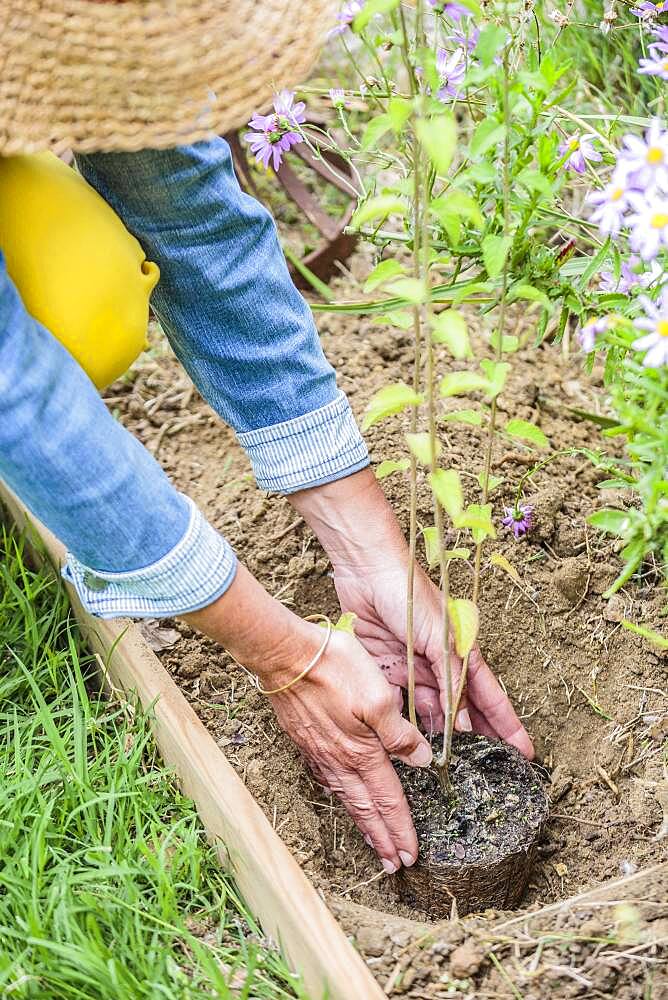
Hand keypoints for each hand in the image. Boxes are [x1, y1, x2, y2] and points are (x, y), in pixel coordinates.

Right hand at [262, 623, 432, 871]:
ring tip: (373, 843)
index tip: (411, 854)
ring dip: (363, 823)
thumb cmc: (333, 667)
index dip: (401, 828)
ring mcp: (319, 751)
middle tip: (394, 864)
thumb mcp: (378, 695)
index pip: (388, 798)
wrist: (284, 654)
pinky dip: (341, 797)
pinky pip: (328, 779)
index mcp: (362, 751)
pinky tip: (342, 796)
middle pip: (366, 808)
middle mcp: (339, 759)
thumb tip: (419, 759)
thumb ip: (399, 731)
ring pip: (346, 797)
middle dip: (382, 838)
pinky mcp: (306, 739)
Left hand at [290, 468, 532, 758]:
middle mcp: (440, 665)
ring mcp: (413, 668)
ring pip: (429, 713)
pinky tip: (408, 746)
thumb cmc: (411, 594)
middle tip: (484, 775)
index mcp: (461, 653)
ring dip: (436, 738)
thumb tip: (461, 724)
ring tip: (445, 771)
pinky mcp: (387, 668)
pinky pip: (399, 703)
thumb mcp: (438, 639)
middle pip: (461, 712)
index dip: (507, 726)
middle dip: (474, 741)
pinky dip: (403, 723)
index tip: (525, 754)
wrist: (367, 570)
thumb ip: (449, 681)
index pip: (490, 698)